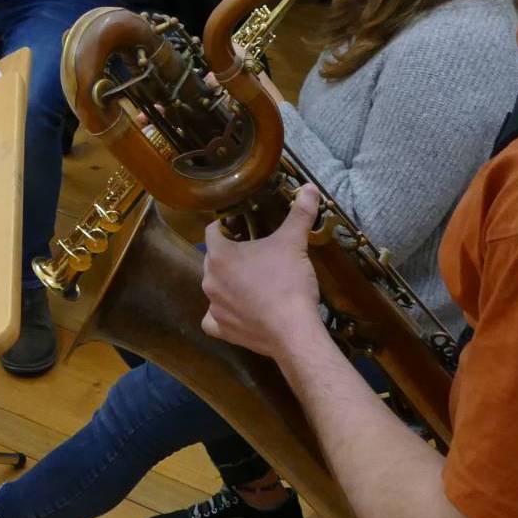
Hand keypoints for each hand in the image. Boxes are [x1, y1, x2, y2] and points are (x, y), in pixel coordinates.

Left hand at [200, 183, 324, 358]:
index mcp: (219, 255)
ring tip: (252, 283)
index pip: (212, 232)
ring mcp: (213, 307)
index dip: (227, 227)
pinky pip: (213, 320)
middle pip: (214, 260)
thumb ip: (299, 214)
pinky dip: (222, 316)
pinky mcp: (222, 330)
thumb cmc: (288, 281)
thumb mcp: (294, 243)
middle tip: (255, 255)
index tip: (242, 228)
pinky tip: (237, 312)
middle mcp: (209, 280)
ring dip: (228, 284)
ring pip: (215, 288)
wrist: (294, 331)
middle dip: (231, 256)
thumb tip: (309, 187)